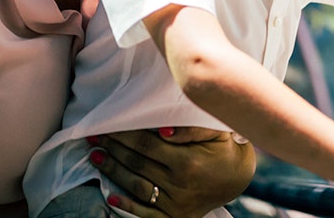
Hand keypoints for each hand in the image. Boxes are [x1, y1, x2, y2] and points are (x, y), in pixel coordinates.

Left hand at [91, 127, 254, 216]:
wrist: (239, 178)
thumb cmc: (226, 148)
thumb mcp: (217, 131)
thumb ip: (193, 129)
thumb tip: (163, 131)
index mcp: (189, 161)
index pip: (146, 145)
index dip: (123, 135)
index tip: (106, 125)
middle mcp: (180, 185)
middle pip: (137, 164)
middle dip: (113, 149)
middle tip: (94, 138)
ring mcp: (176, 204)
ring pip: (137, 186)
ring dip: (113, 172)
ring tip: (96, 158)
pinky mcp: (175, 217)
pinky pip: (146, 213)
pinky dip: (126, 205)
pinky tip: (109, 195)